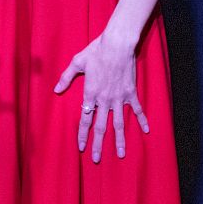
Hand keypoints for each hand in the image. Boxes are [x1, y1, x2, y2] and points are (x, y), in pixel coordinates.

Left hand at [54, 33, 149, 161]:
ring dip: (118, 140)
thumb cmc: (96, 51)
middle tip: (96, 159)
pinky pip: (137, 109)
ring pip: (118, 124)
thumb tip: (56, 89)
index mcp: (90, 94)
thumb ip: (66, 77)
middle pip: (100, 127)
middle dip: (97, 144)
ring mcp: (119, 98)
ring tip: (120, 154)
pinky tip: (146, 131)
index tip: (81, 148)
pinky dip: (142, 120)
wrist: (117, 44)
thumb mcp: (77, 62)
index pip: (85, 120)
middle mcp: (104, 100)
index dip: (82, 135)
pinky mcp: (130, 93)